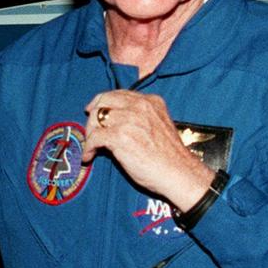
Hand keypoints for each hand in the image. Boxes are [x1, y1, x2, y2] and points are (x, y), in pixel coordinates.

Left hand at [83, 91, 214, 210]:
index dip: (102, 103)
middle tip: (89, 132)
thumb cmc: (169, 156)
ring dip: (89, 134)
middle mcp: (140, 106)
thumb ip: (141, 117)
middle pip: (103, 102)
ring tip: (91, 148)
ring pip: (95, 118)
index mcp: (150, 101)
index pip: (117, 94)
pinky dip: (88, 148)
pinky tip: (89, 157)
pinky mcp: (120, 137)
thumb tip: (115, 121)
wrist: (179, 173)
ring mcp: (129, 120)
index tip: (93, 111)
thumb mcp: (159, 124)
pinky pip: (94, 137)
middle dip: (92, 117)